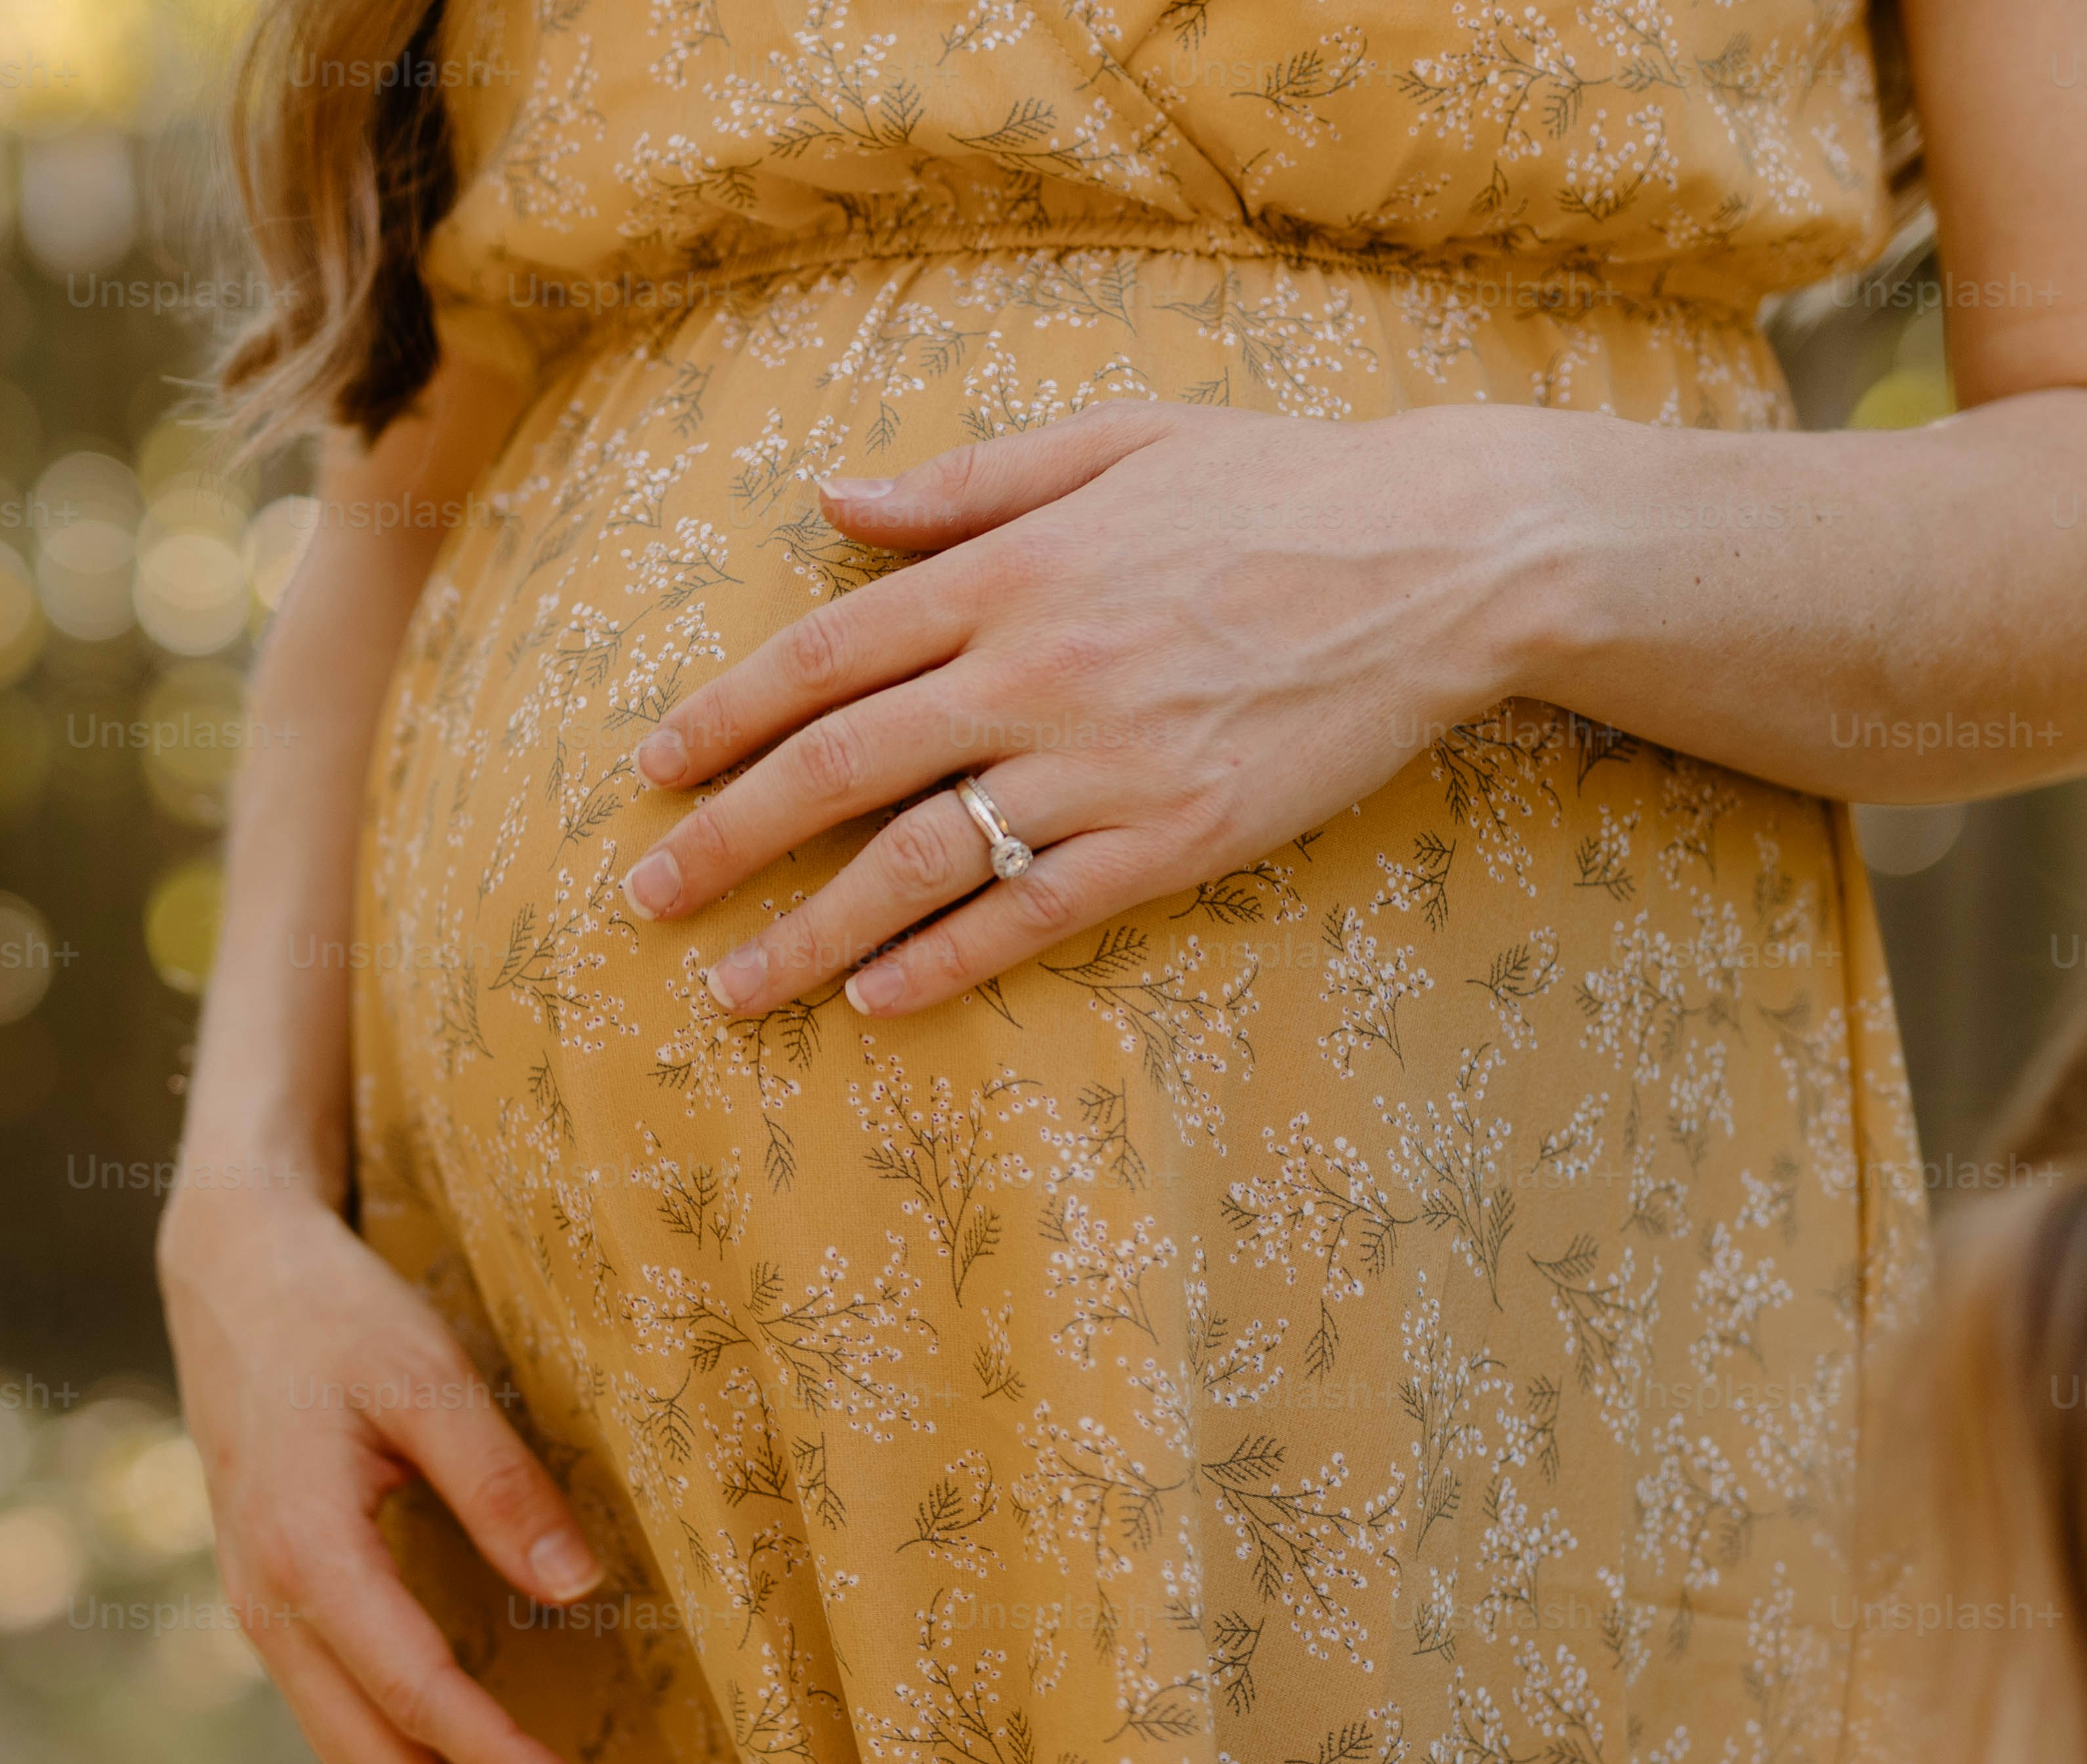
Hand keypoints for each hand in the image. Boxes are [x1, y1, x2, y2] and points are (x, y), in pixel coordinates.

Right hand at [157, 1178, 603, 1763]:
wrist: (229, 1272)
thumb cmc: (334, 1313)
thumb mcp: (428, 1374)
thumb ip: (501, 1483)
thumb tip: (581, 1587)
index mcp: (307, 1553)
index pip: (420, 1695)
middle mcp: (271, 1605)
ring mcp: (264, 1613)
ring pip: (352, 1757)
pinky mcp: (275, 1607)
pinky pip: (340, 1720)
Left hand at [618, 400, 1570, 1020]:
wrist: (1441, 560)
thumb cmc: (1278, 486)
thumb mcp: (1115, 440)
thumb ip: (967, 484)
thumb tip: (834, 501)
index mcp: (1013, 570)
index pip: (826, 653)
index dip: (725, 716)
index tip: (654, 770)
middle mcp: (1037, 670)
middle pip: (842, 768)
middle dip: (727, 839)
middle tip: (645, 900)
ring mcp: (1105, 764)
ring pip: (919, 863)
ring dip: (810, 933)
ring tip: (733, 988)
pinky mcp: (1175, 837)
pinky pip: (1032, 914)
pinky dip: (944, 962)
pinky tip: (876, 1001)